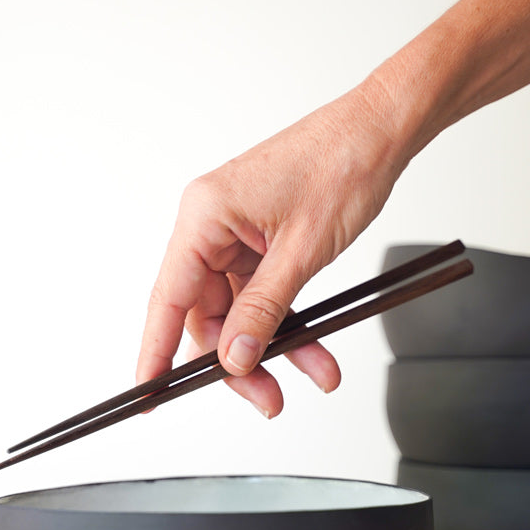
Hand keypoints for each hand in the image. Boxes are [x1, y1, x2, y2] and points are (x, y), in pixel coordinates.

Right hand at [137, 80, 406, 416]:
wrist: (381, 132)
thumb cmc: (343, 164)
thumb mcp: (301, 251)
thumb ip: (262, 310)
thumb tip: (233, 357)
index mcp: (205, 215)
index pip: (169, 296)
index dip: (155, 349)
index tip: (148, 389)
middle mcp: (212, 224)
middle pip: (208, 313)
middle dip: (238, 359)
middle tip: (266, 396)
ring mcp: (235, 234)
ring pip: (239, 311)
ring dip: (272, 346)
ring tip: (309, 373)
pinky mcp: (259, 242)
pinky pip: (262, 296)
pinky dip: (285, 323)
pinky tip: (311, 349)